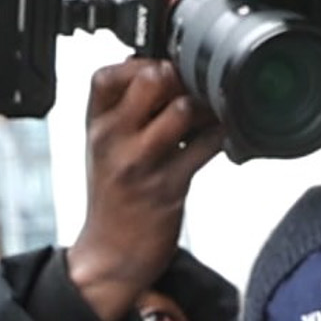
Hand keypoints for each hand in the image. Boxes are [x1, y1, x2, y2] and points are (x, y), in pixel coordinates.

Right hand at [65, 61, 222, 320]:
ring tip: (213, 110)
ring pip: (179, 113)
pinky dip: (219, 137)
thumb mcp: (105, 150)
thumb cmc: (114, 201)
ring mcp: (140, 163)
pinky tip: (225, 135)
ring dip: (204, 106)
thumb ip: (125, 116)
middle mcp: (113, 139)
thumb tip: (162, 80)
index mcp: (94, 125)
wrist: (110, 256)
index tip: (161, 68)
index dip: (139, 64)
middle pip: (147, 84)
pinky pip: (202, 151)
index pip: (107, 75)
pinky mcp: (168, 188)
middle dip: (178, 77)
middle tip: (195, 84)